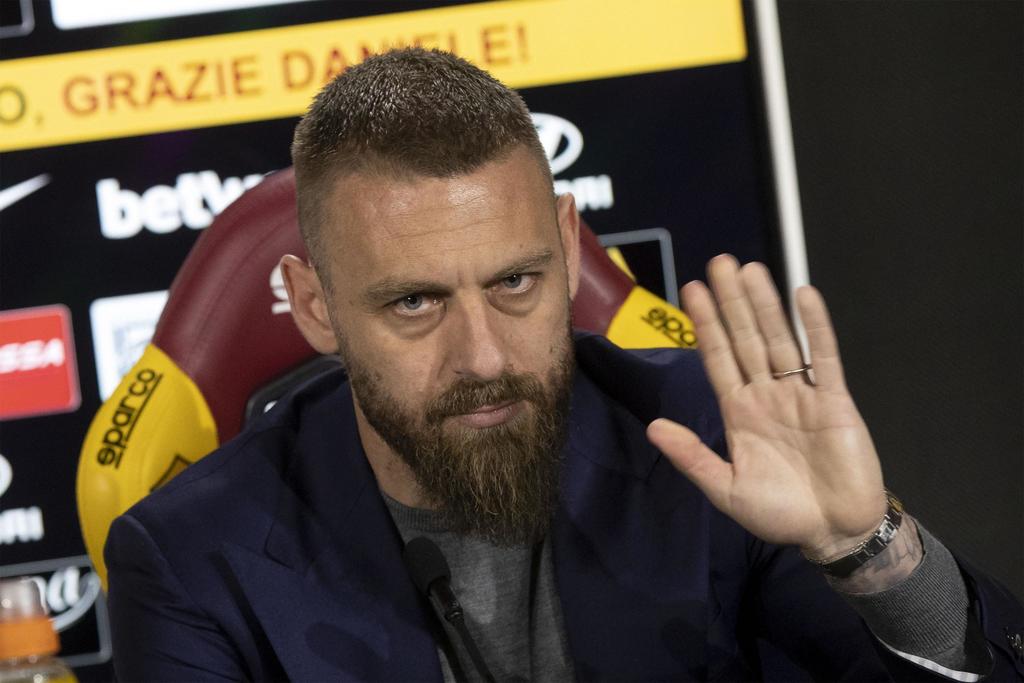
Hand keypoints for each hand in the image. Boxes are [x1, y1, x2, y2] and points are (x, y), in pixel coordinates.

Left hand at [646, 255, 885, 558]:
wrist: (834, 533)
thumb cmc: (780, 513)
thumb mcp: (726, 489)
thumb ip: (692, 456)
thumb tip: (654, 427)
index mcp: (740, 413)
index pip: (718, 358)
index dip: (706, 325)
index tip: (691, 291)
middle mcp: (768, 394)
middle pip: (746, 338)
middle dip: (731, 302)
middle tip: (719, 262)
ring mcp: (801, 393)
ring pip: (780, 338)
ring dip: (764, 304)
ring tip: (749, 269)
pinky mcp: (835, 400)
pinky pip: (824, 356)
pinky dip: (816, 326)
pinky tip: (803, 295)